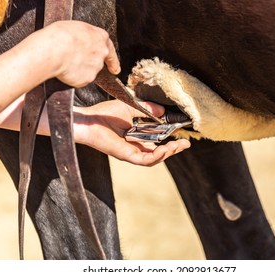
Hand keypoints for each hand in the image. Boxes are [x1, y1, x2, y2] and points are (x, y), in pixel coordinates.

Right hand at [39, 21, 119, 87]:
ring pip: (89, 71)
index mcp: (100, 37)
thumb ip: (85, 38)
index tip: (115, 69)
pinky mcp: (87, 79)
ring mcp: (96, 67)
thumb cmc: (62, 35)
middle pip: (98, 62)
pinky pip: (80, 80)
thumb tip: (82, 43)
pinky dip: (73, 77)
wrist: (55, 49)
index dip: (113, 61)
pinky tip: (66, 70)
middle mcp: (102, 53)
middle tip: (74, 60)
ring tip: (66, 62)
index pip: (111, 51)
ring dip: (79, 70)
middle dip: (88, 63)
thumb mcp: (76, 28)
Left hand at [74, 100, 190, 165]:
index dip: (169, 139)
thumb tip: (163, 111)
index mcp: (135, 138)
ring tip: (178, 146)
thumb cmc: (104, 114)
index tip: (180, 132)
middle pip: (158, 153)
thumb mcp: (131, 108)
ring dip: (168, 153)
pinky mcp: (127, 155)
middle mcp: (134, 147)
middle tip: (186, 144)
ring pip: (154, 159)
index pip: (156, 142)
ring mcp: (131, 153)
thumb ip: (147, 109)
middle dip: (174, 149)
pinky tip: (165, 149)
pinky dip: (156, 156)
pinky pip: (145, 160)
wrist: (88, 120)